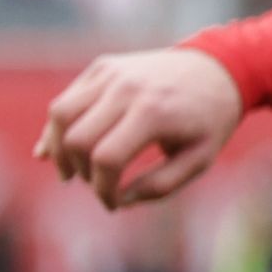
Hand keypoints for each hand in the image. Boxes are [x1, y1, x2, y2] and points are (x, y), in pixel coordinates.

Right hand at [35, 46, 243, 206]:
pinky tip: (54, 151)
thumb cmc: (209, 122)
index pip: (107, 159)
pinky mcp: (102, 67)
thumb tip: (118, 200)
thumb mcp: (198, 160)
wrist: (218, 69)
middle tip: (95, 186)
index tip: (112, 204)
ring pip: (61, 115)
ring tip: (70, 173)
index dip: (102, 189)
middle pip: (77, 139)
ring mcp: (111, 73)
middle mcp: (127, 88)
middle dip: (81, 172)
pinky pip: (67, 100)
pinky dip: (56, 128)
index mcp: (154, 112)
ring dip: (58, 150)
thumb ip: (160, 186)